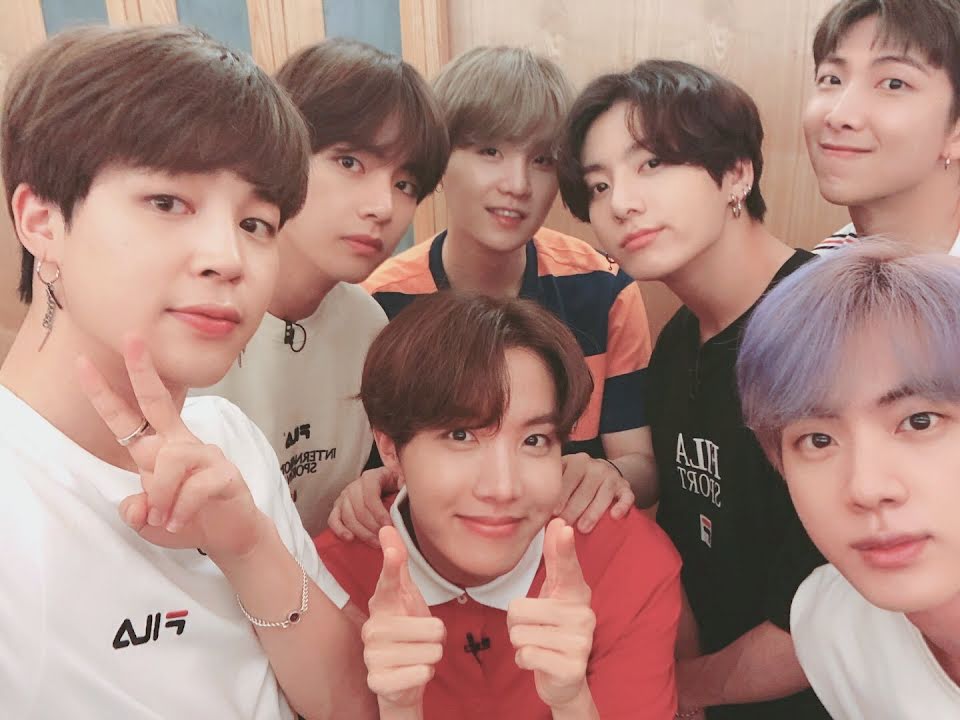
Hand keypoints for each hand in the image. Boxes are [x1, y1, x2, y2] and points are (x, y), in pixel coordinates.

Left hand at [77, 337, 264, 561]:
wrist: (231, 534)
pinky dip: (181, 509)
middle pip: (158, 400)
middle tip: (131, 338)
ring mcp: (205, 455)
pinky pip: (194, 487)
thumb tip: (138, 507)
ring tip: (165, 518)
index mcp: (159, 449)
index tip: (81, 364)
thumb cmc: (191, 519)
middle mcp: (180, 443)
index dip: (103, 392)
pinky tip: (180, 521)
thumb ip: (136, 510)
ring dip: (162, 495)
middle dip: (142, 370)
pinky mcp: (225, 472)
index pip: (127, 416)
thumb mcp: (150, 520)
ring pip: (170, 460)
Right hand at [328, 466, 398, 545]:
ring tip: (376, 542)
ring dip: (362, 533)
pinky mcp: (337, 508)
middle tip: (385, 538)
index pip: (370, 495)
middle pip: (360, 509)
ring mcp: (344, 497)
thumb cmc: (393, 484)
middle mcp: (354, 486)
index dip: (379, 512)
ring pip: (348, 517)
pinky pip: (333, 520)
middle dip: (373, 527)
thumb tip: (405, 488)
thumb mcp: (401, 479)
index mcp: (371, 477)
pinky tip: (350, 539)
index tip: (389, 525)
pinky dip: (340, 530)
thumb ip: (404, 483)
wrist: (382, 484)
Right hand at [362, 526, 444, 711]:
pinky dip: (425, 674)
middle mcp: (373, 628)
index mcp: (382, 604)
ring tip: (417, 656)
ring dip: (432, 656)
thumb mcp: (406, 595)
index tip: (394, 550)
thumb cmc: (406, 630)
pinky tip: (411, 673)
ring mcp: (372, 656)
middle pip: (434, 627)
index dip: (392, 564)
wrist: (397, 679)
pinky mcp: (378, 681)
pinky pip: (422, 673)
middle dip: (437, 637)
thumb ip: (398, 564)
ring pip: (432, 651)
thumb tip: (387, 527)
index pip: (389, 581)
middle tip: (422, 640)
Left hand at [508, 518, 595, 709]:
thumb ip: (556, 558)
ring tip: (540, 645)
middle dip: (516, 623)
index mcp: (576, 593)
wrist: (565, 679)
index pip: (568, 566)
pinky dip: (524, 661)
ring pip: (518, 634)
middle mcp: (583, 614)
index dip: (564, 547)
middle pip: (517, 609)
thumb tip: (558, 520)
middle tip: (536, 630)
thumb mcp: (554, 592)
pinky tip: (541, 661)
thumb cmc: (554, 628)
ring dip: (520, 643)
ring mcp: (580, 642)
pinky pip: (525, 655)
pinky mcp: (571, 668)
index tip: (564, 527)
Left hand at [557, 453, 633, 531]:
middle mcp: (594, 466)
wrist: (606, 473)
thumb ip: (552, 488)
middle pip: (584, 489)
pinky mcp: (625, 487)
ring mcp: (611, 476)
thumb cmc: (577, 481)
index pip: (567, 478)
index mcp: (575, 462)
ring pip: (604, 493)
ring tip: (583, 528)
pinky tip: (615, 516)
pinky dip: (622, 506)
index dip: (560, 496)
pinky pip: (626, 496)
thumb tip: (534, 510)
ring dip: (593, 512)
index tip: (552, 513)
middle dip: (573, 508)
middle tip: (564, 525)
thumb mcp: (564, 477)